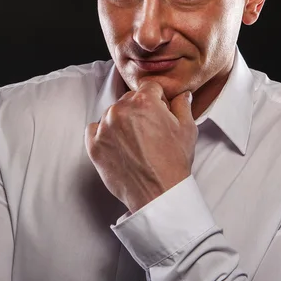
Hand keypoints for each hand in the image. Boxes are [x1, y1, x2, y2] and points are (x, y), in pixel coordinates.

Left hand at [85, 80, 197, 213]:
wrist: (158, 193)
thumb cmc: (173, 162)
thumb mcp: (187, 129)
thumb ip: (182, 105)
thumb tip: (182, 94)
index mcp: (144, 102)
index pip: (149, 86)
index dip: (158, 98)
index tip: (160, 111)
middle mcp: (121, 110)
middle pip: (129, 99)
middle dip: (139, 110)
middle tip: (150, 131)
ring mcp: (104, 127)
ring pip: (112, 114)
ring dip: (122, 122)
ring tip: (136, 142)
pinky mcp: (93, 145)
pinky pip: (94, 129)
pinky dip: (104, 134)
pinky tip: (119, 146)